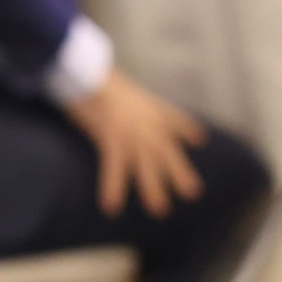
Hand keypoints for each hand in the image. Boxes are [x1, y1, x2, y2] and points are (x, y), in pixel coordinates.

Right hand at [64, 70, 207, 218]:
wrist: (83, 70)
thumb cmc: (91, 74)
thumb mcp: (114, 82)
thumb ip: (123, 92)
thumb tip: (118, 88)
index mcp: (146, 105)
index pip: (172, 118)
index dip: (186, 129)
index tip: (198, 140)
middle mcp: (145, 121)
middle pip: (166, 150)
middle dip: (180, 172)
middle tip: (193, 193)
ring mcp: (131, 131)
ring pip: (147, 165)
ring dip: (153, 188)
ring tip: (160, 211)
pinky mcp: (112, 138)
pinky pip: (114, 168)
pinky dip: (112, 188)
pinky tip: (111, 207)